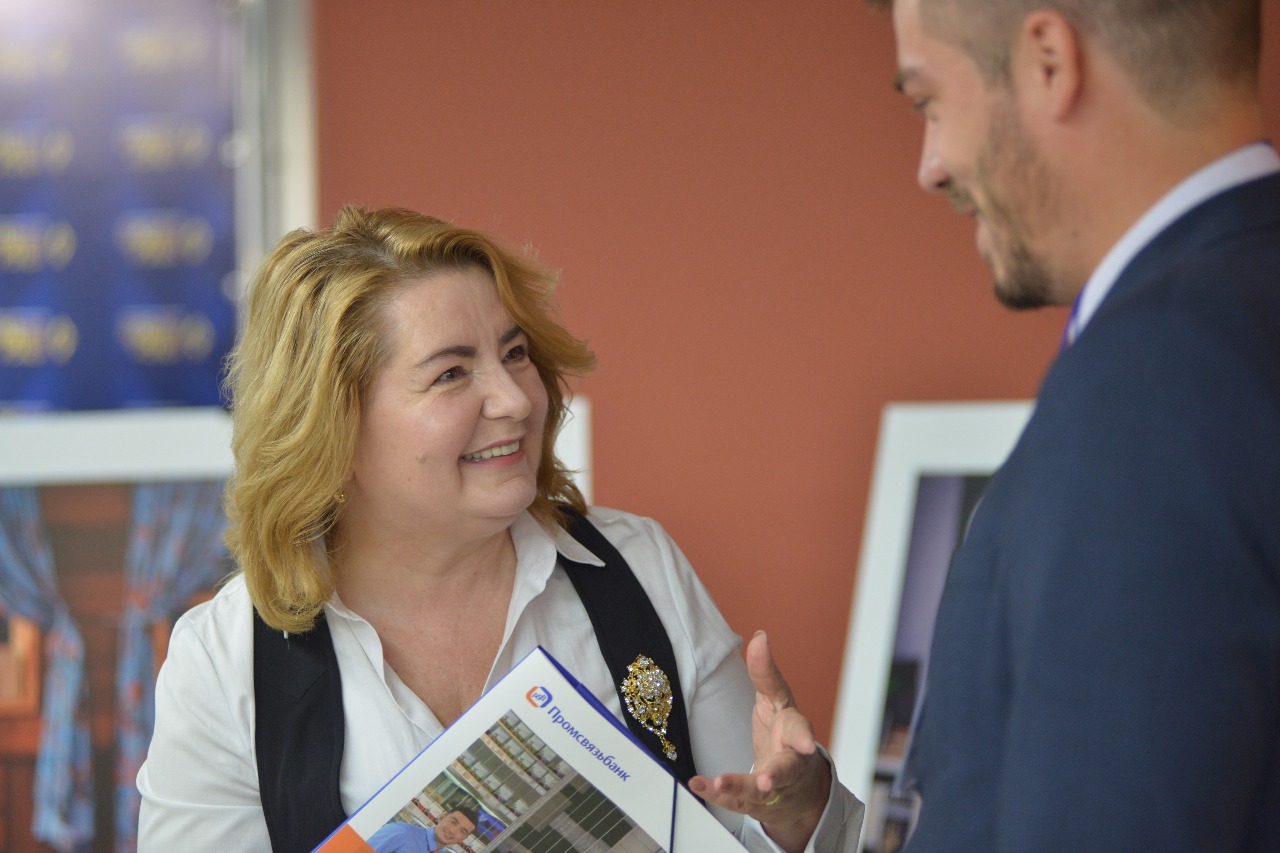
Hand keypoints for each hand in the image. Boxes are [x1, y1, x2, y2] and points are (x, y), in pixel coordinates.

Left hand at [688, 631, 830, 852]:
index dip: (803, 737)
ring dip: (741, 788)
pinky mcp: (755, 803)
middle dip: (776, 775)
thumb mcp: (777, 702)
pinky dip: (718, 795)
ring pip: (759, 792)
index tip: (805, 743)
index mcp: (794, 734)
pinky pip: (736, 802)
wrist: (798, 788)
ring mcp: (773, 788)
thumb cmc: (785, 737)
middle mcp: (788, 763)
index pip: (799, 732)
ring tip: (721, 783)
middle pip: (785, 771)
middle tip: (766, 780)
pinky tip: (699, 784)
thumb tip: (759, 636)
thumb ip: (766, 674)